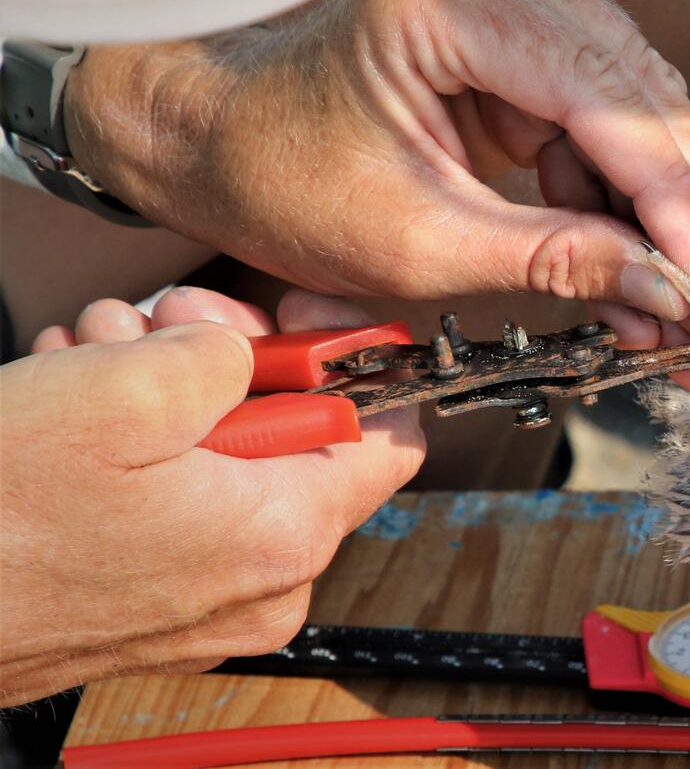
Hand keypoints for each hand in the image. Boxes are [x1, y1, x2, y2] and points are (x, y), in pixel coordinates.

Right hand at [1, 288, 423, 705]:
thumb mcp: (120, 389)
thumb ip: (224, 354)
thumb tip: (247, 352)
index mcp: (284, 537)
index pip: (390, 433)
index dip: (350, 356)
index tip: (294, 314)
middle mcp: (262, 583)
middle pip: (296, 435)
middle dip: (225, 358)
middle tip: (152, 325)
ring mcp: (207, 601)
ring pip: (226, 457)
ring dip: (161, 392)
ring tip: (85, 365)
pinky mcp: (153, 603)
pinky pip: (179, 501)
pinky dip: (135, 446)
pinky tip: (71, 412)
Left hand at [65, 0, 689, 349]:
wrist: (221, 137)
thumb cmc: (285, 177)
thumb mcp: (421, 243)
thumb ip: (555, 262)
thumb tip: (667, 293)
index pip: (602, 96)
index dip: (668, 194)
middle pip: (636, 90)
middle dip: (674, 203)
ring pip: (635, 97)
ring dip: (654, 197)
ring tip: (661, 287)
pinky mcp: (526, 16)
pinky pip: (606, 102)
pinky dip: (618, 179)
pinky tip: (623, 247)